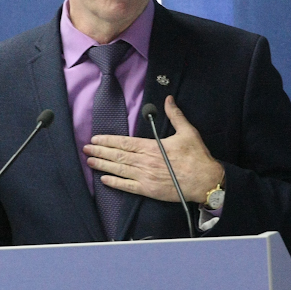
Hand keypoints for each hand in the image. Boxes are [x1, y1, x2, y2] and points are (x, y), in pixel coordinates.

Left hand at [84, 95, 223, 202]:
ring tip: (90, 161)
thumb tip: (169, 99)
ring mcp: (145, 177)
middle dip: (100, 152)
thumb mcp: (188, 132)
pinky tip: (104, 179)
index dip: (108, 141)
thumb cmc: (197, 157)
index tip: (95, 139)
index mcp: (152, 147)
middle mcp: (145, 162)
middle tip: (85, 149)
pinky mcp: (148, 190)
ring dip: (102, 165)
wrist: (205, 181)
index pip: (124, 142)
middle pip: (117, 155)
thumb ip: (176, 115)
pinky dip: (114, 183)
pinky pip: (127, 186)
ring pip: (119, 169)